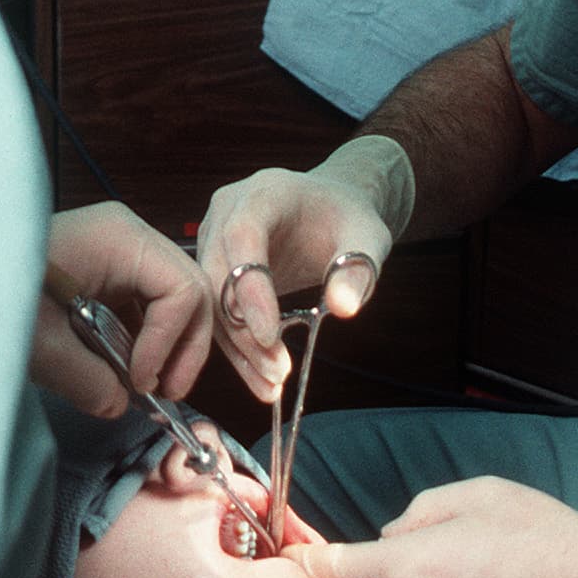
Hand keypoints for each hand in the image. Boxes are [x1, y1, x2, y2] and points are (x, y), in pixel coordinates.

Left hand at [33, 204, 212, 414]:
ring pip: (173, 301)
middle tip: (162, 392)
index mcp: (119, 237)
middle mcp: (127, 236)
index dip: (169, 342)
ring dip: (167, 347)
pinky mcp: (104, 272)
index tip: (140, 382)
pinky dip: (144, 341)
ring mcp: (117, 251)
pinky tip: (124, 371)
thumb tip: (119, 405)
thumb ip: (88, 381)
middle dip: (183, 346)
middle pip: (188, 291)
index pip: (180, 290)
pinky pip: (144, 306)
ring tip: (145, 388)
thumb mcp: (39, 344)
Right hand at [196, 136, 412, 401]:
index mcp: (265, 192)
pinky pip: (214, 310)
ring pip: (209, 300)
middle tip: (276, 372)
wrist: (331, 209)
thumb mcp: (367, 237)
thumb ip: (358, 268)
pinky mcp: (213, 264)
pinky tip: (260, 377)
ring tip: (271, 385)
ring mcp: (214, 236)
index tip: (270, 337)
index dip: (250, 288)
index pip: (243, 236)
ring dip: (237, 348)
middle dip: (243, 330)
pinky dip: (236, 348)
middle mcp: (227, 210)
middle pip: (217, 273)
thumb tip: (344, 309)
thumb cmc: (348, 219)